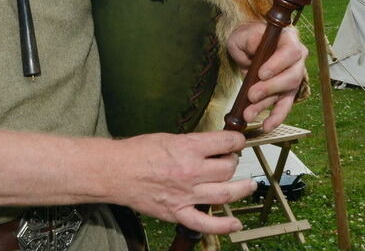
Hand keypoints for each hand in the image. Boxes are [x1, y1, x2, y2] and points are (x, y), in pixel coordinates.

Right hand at [115, 131, 254, 233]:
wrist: (115, 171)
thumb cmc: (136, 152)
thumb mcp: (166, 138)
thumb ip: (190, 143)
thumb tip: (210, 146)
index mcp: (187, 148)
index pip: (224, 142)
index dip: (236, 140)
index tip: (238, 141)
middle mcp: (190, 172)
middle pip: (227, 168)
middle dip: (234, 162)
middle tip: (232, 160)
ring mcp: (186, 194)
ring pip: (225, 193)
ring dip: (242, 189)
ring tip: (249, 185)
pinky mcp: (178, 212)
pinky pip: (206, 223)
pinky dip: (224, 226)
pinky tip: (235, 223)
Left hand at [227, 21, 308, 130]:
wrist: (248, 45)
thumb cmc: (247, 38)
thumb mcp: (243, 35)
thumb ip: (249, 42)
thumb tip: (255, 56)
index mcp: (289, 39)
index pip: (290, 52)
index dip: (277, 64)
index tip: (261, 73)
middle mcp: (297, 58)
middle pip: (291, 76)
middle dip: (270, 88)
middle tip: (252, 94)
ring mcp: (294, 75)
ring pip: (285, 94)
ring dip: (266, 105)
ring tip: (248, 113)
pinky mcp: (287, 91)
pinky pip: (285, 105)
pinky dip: (276, 117)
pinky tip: (266, 126)